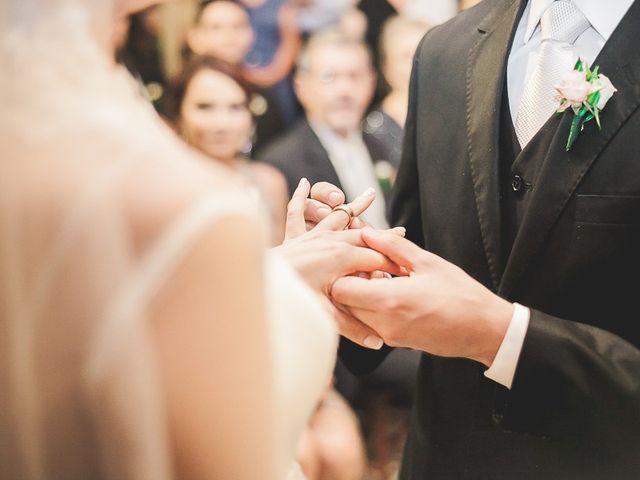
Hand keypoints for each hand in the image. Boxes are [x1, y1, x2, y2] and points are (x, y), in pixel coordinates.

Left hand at [275, 179, 405, 349]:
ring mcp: (312, 236)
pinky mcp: (295, 236)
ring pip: (339, 217)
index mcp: (342, 258)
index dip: (393, 265)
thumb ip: (353, 327)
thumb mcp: (326, 315)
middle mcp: (330, 241)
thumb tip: (376, 342)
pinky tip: (303, 183)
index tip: (408, 270)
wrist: (260, 288)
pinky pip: (298, 212)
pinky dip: (300, 197)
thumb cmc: (293, 300)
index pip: (377, 259)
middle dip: (383, 235)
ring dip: (355, 207)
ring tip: (370, 193)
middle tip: (402, 231)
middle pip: (364, 236)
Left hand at [330, 228, 514, 366]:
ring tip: (382, 280)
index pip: (340, 289)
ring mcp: (389, 336)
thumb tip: (369, 233)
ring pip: (355, 315)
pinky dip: (372, 309)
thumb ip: (393, 247)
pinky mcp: (395, 342)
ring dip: (360, 298)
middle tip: (367, 268)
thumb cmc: (461, 294)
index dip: (343, 272)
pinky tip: (391, 294)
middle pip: (343, 304)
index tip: (356, 260)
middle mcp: (384, 323)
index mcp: (390, 300)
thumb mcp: (428, 262)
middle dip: (349, 284)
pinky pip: (370, 324)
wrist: (484, 330)